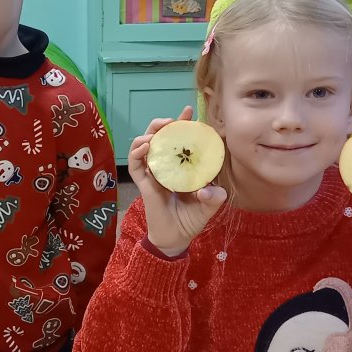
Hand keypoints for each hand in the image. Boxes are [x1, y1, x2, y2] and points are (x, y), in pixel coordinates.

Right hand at [129, 106, 226, 258]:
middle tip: (171, 120)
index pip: (180, 140)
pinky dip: (137, 153)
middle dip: (162, 124)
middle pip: (159, 138)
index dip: (183, 124)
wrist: (175, 239)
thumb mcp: (209, 206)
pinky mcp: (144, 184)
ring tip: (157, 132)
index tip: (189, 112)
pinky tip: (146, 147)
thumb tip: (206, 188)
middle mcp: (166, 166)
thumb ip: (215, 196)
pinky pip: (136, 165)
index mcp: (181, 166)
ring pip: (144, 146)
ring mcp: (153, 174)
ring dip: (148, 135)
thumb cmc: (191, 220)